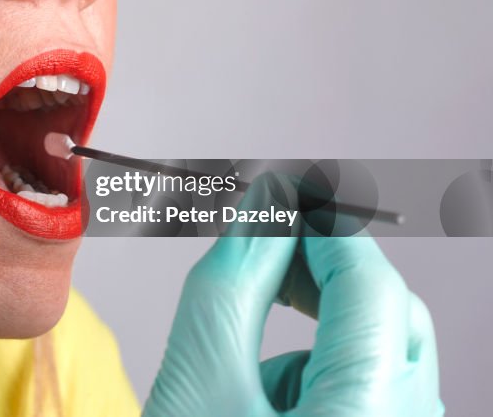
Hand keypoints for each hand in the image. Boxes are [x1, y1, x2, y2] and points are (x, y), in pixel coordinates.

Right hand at [142, 173, 443, 416]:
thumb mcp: (198, 380)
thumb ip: (232, 282)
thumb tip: (263, 206)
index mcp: (369, 414)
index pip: (368, 284)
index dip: (322, 225)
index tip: (282, 194)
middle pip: (392, 316)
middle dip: (325, 272)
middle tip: (263, 249)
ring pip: (384, 354)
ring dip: (321, 325)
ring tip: (247, 343)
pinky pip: (374, 392)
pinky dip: (322, 370)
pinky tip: (264, 394)